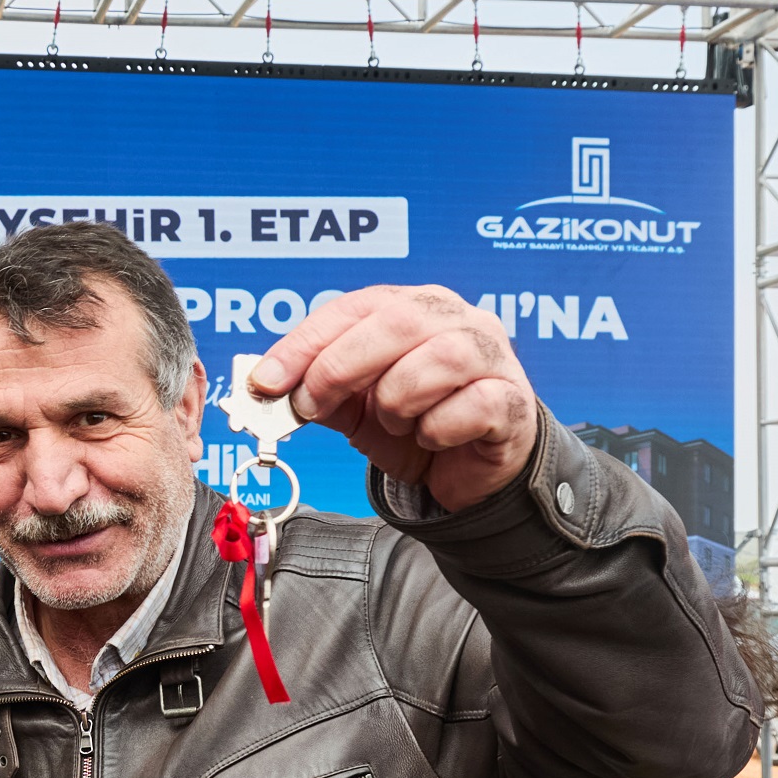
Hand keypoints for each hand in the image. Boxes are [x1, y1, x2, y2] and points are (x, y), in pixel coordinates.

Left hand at [250, 284, 539, 512]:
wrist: (469, 470)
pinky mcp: (512, 400)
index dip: (304, 343)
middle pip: (396, 323)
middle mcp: (457, 318)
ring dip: (397, 402)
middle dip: (340, 367)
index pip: (352, 308)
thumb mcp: (355, 407)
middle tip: (310, 404)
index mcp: (412, 306)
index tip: (264, 380)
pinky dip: (437, 430)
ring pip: (436, 361)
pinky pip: (469, 408)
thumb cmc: (414, 424)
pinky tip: (433, 438)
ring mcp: (492, 355)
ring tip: (396, 423)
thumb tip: (266, 386)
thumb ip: (317, 391)